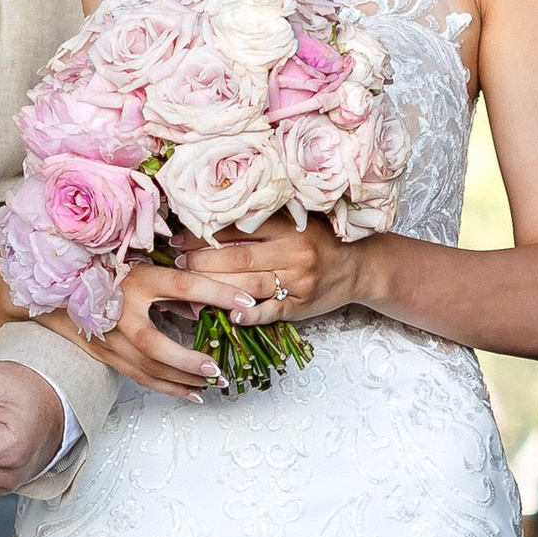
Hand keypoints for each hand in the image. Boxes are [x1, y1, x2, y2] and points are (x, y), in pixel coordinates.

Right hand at [47, 263, 227, 398]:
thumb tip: (208, 303)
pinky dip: (170, 389)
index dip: (217, 292)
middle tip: (218, 368)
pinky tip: (194, 394)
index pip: (183, 285)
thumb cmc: (109, 273)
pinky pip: (142, 378)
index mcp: (136, 282)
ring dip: (184, 380)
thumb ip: (175, 283)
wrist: (60, 291)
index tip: (246, 302)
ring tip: (214, 383)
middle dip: (189, 361)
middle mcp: (121, 313)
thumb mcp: (144, 268)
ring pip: (149, 370)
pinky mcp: (109, 357)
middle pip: (156, 346)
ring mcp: (111, 339)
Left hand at [175, 216, 367, 326]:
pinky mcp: (301, 306)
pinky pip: (272, 312)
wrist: (359, 265)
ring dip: (215, 287)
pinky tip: (230, 316)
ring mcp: (298, 281)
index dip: (205, 234)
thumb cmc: (320, 240)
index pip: (239, 229)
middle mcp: (294, 253)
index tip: (179, 237)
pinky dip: (250, 315)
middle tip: (178, 262)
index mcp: (289, 227)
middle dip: (202, 261)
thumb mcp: (297, 221)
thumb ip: (263, 221)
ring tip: (189, 286)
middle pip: (238, 258)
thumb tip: (212, 220)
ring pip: (248, 286)